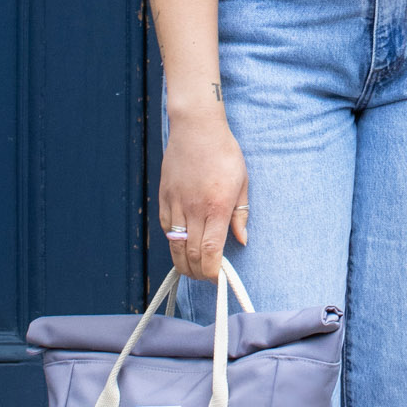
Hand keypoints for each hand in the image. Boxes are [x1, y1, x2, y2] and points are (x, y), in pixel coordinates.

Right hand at [159, 111, 248, 281]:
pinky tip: (183, 244)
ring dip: (183, 263)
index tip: (218, 278)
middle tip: (207, 276)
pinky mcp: (164, 198)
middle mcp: (194, 209)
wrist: (197, 128)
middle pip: (191, 255)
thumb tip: (242, 240)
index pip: (211, 251)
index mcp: (216, 207)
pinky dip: (174, 242)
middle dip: (198, 273)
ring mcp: (176, 204)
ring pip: (175, 246)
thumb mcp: (242, 182)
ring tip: (193, 268)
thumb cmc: (224, 153)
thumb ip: (241, 215)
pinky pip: (167, 229)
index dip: (212, 272)